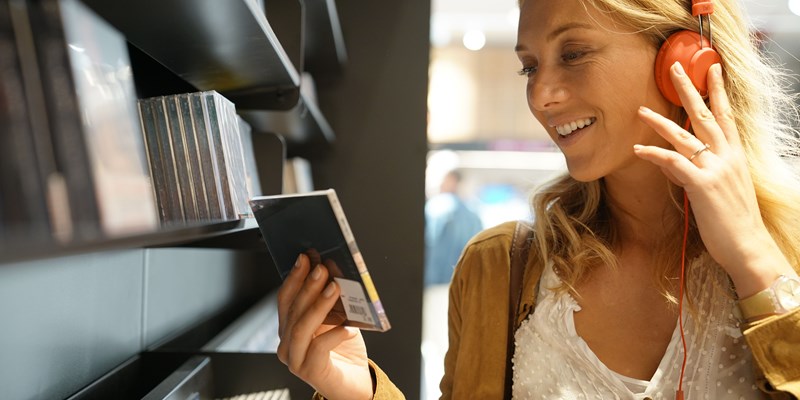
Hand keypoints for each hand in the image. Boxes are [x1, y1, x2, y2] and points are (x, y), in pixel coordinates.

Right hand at [277, 253, 372, 399]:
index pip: (285, 299)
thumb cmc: (344, 351)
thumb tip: (334, 271)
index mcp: (289, 328)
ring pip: (302, 327)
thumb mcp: (338, 319)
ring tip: (334, 288)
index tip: (305, 258)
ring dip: (318, 305)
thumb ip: (332, 300)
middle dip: (307, 286)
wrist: (354, 384)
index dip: (294, 277)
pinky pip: (319, 349)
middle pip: (293, 311)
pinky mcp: (311, 372)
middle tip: (321, 269)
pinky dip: (334, 334)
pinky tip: (348, 326)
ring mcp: (296, 360)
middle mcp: (288, 344)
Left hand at [633, 61, 792, 295]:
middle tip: (675, 68)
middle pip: (705, 115)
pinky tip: (638, 148)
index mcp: (734, 156)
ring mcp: (715, 170)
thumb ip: (699, 172)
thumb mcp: (721, 189)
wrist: (748, 247)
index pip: (726, 116)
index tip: (711, 69)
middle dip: (689, 90)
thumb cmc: (735, 222)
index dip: (717, 92)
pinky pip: (674, 163)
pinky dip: (655, 154)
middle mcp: (727, 157)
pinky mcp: (702, 186)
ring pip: (685, 136)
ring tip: (640, 110)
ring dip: (660, 122)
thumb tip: (675, 163)